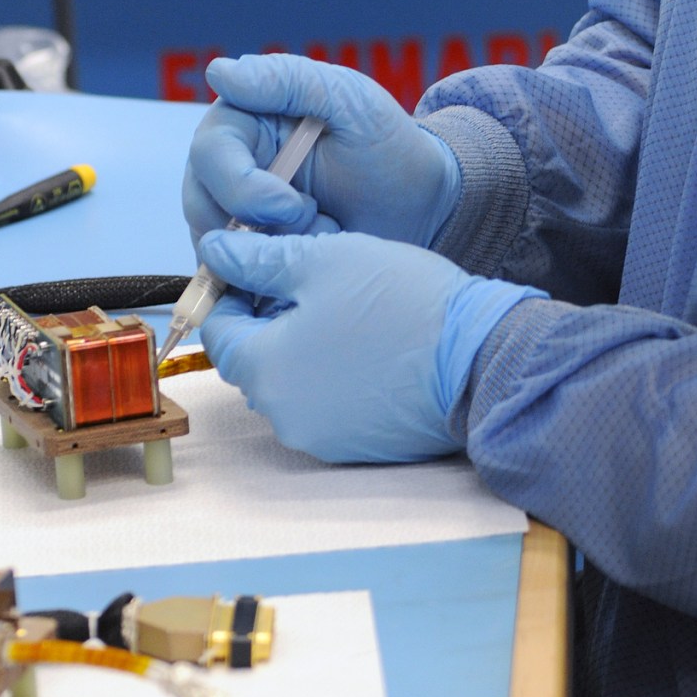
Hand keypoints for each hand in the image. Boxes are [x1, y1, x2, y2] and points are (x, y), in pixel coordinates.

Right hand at [181, 53, 460, 250]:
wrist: (416, 202)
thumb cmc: (383, 142)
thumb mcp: (347, 99)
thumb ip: (286, 80)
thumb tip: (219, 71)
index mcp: (243, 122)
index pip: (209, 154)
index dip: (240, 186)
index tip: (290, 205)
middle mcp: (228, 168)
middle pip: (200, 204)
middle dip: (254, 226)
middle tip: (310, 223)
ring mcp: (235, 216)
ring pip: (215, 246)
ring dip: (268, 253)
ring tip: (323, 237)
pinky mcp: (250, 256)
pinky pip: (235, 278)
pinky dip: (271, 279)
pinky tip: (312, 264)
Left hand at [199, 227, 541, 462]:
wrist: (481, 356)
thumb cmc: (402, 303)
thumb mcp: (323, 261)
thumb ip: (261, 258)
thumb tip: (214, 251)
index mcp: (266, 370)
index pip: (220, 330)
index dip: (234, 290)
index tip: (261, 265)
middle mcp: (284, 415)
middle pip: (254, 359)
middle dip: (271, 318)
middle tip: (312, 280)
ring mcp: (323, 437)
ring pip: (292, 381)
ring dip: (304, 346)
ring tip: (347, 307)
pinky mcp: (358, 446)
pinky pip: (327, 403)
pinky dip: (335, 374)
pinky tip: (370, 343)